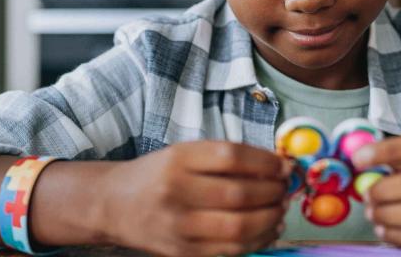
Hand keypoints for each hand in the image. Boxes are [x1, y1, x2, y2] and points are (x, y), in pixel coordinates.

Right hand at [98, 141, 291, 256]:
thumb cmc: (158, 174)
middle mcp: (176, 191)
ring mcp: (178, 226)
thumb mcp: (185, 153)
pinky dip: (258, 240)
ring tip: (280, 209)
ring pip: (238, 226)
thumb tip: (278, 167)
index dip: (266, 161)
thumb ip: (226, 158)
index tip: (285, 165)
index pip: (232, 157)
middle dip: (273, 192)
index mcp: (178, 159)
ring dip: (270, 217)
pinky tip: (270, 229)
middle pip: (239, 193)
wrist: (114, 204)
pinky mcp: (183, 252)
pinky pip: (230, 249)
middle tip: (286, 188)